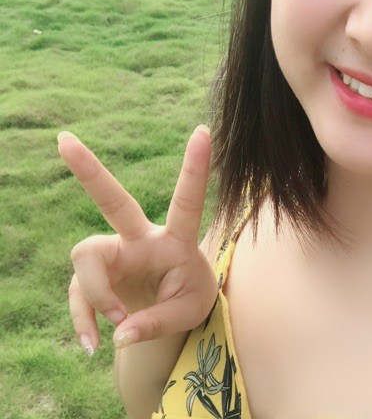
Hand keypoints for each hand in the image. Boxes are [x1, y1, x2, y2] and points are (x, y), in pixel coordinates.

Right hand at [59, 125, 217, 354]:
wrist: (171, 310)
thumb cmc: (188, 297)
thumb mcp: (188, 312)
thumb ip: (157, 323)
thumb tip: (118, 334)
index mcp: (175, 239)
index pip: (186, 201)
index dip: (194, 169)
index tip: (203, 131)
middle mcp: (140, 238)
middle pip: (113, 201)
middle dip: (89, 171)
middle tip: (64, 139)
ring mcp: (114, 254)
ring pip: (86, 255)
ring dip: (97, 295)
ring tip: (117, 325)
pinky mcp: (94, 274)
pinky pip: (77, 293)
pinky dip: (84, 321)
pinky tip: (93, 344)